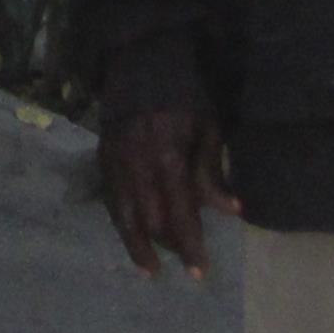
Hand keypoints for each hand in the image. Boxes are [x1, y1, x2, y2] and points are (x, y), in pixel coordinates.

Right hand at [97, 106, 237, 280]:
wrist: (141, 60)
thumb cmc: (184, 94)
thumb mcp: (207, 128)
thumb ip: (212, 172)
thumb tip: (231, 211)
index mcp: (166, 156)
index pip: (179, 214)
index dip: (190, 245)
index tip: (200, 272)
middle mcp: (136, 165)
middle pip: (150, 221)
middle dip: (168, 248)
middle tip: (183, 265)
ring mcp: (114, 161)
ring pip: (122, 216)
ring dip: (137, 245)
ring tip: (149, 269)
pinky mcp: (102, 157)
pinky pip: (111, 199)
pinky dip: (121, 222)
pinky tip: (131, 236)